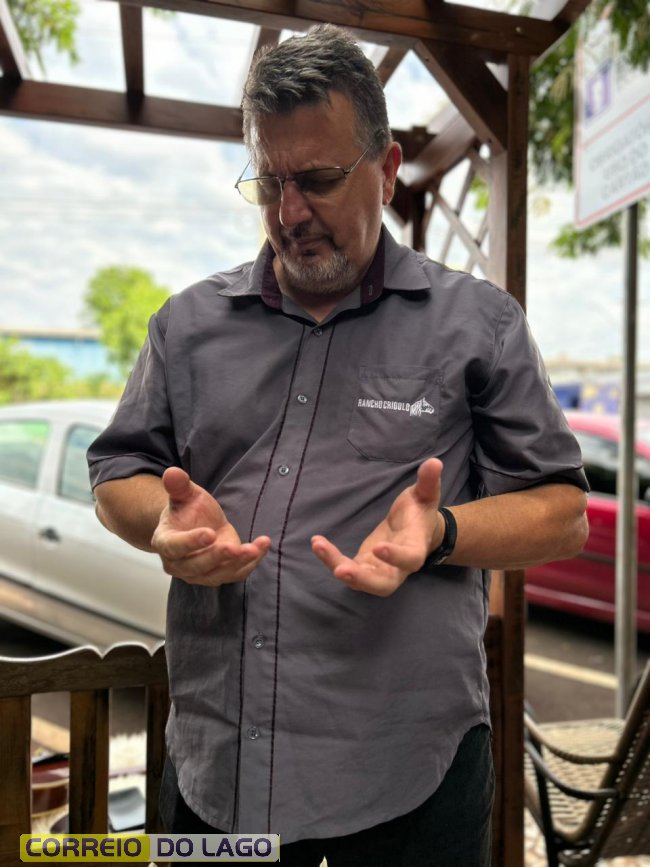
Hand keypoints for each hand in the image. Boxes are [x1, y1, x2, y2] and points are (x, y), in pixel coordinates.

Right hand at [151, 467, 270, 585]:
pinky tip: (262, 546)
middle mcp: (179, 564)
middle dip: (217, 556)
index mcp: (165, 543)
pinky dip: (251, 563)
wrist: (197, 525)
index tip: (209, 533)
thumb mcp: (184, 495)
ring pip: (218, 574)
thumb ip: (178, 486)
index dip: (191, 542)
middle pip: (197, 566)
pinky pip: (236, 573)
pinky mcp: (219, 575)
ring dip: (238, 562)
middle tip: (234, 547)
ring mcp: (199, 574)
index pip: (175, 547)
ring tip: (254, 549)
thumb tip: (172, 472)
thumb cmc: (187, 510)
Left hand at [311, 458, 444, 596]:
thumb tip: (434, 462)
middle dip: (362, 578)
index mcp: (415, 548)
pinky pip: (347, 569)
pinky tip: (317, 543)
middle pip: (383, 585)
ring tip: (319, 546)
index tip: (378, 547)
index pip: (409, 558)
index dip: (396, 557)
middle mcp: (398, 568)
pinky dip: (331, 559)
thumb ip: (428, 481)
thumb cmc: (420, 512)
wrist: (416, 531)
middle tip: (341, 570)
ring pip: (360, 581)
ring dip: (338, 566)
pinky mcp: (364, 567)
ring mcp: (379, 571)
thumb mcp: (425, 495)